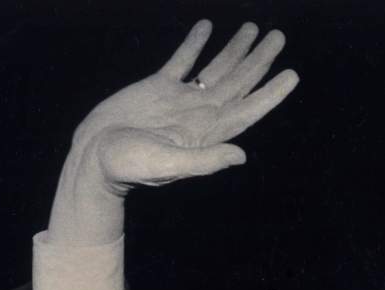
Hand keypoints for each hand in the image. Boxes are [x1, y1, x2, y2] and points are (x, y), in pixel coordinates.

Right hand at [49, 20, 298, 244]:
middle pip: (239, 83)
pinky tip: (207, 27)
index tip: (292, 74)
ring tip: (254, 29)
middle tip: (279, 37)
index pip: (248, 109)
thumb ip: (205, 160)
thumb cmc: (128, 166)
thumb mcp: (168, 165)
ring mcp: (180, 99)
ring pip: (216, 69)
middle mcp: (200, 113)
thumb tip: (241, 156)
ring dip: (235, 49)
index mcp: (207, 132)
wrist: (93, 157)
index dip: (271, 93)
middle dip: (260, 60)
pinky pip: (182, 61)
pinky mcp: (157, 87)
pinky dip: (195, 44)